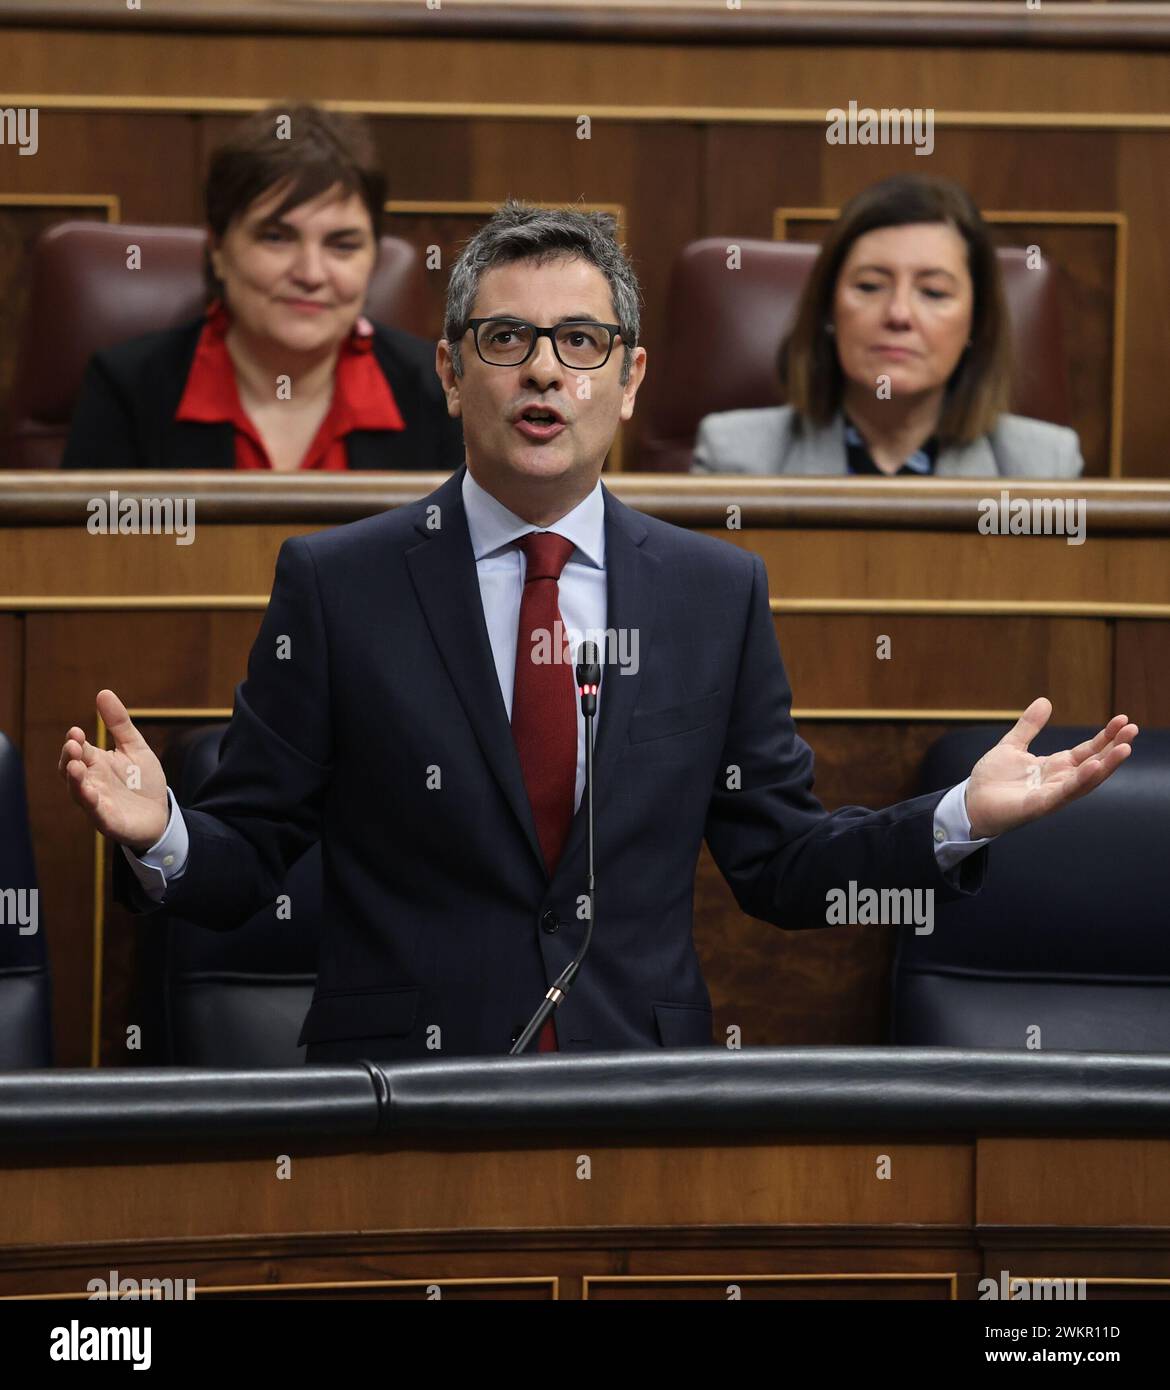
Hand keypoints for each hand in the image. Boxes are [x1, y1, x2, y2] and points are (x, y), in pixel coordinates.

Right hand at [58, 689, 168, 853]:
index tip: (76, 731)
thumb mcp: (135, 747)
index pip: (78, 750)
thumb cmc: (143, 781)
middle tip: (73, 745)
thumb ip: (119, 724)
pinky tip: (91, 793)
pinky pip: (95, 812)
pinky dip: (91, 803)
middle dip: (70, 757)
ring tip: (76, 766)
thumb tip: (103, 692)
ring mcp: (97, 802)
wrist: (161, 814)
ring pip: (78, 791)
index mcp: (95, 763)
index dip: (74, 741)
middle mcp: (91, 781)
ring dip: (75, 780)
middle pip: (71, 769)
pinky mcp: (107, 820)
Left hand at [965, 697, 1137, 839]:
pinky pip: (1063, 793)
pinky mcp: (1039, 805)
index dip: (1105, 737)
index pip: (1087, 750)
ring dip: (1106, 765)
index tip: (1122, 720)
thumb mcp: (1012, 745)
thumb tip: (1045, 700)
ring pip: (1086, 780)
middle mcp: (1059, 781)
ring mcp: (1052, 795)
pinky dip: (1079, 780)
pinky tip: (1093, 766)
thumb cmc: (992, 779)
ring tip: (1124, 748)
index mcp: (1055, 766)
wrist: (970, 802)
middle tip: (1132, 730)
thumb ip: (1029, 726)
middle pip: (1094, 764)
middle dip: (1114, 748)